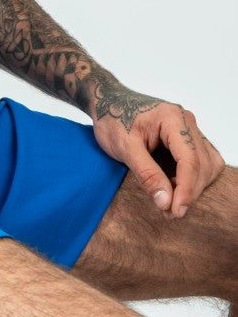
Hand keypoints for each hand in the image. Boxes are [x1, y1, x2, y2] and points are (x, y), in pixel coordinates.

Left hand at [90, 86, 225, 218]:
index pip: (190, 159)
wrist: (108, 103)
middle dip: (189, 192)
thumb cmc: (113, 119)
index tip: (176, 211)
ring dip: (193, 187)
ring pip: (207, 165)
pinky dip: (192, 179)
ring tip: (170, 203)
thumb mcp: (124, 148)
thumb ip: (146, 174)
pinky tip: (174, 188)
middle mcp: (187, 121)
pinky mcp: (188, 137)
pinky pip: (202, 162)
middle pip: (202, 164)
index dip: (186, 189)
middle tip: (168, 213)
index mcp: (172, 118)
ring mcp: (190, 128)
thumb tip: (166, 202)